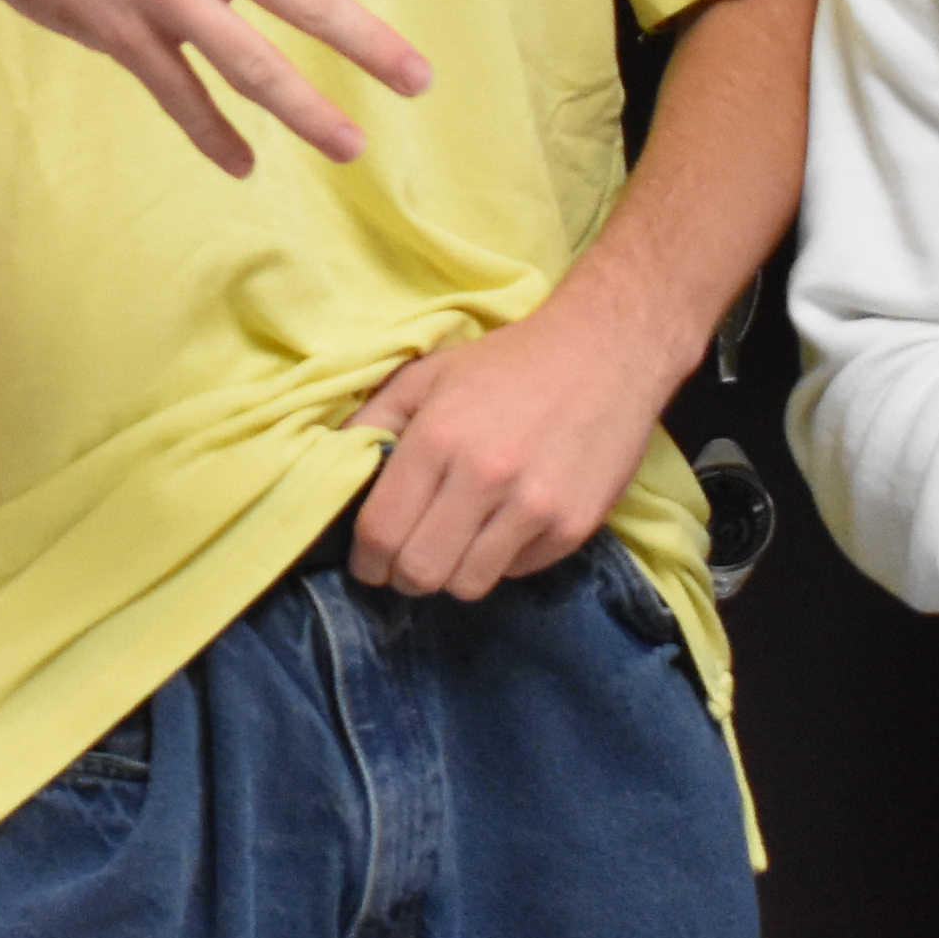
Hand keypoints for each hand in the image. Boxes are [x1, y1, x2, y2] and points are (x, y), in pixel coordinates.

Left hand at [344, 298, 682, 595]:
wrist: (607, 351)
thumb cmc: (508, 363)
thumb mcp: (427, 374)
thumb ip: (372, 420)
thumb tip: (332, 466)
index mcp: (438, 438)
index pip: (381, 532)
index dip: (366, 561)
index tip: (369, 563)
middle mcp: (485, 476)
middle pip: (420, 572)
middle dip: (404, 576)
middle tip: (409, 561)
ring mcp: (534, 506)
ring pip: (468, 585)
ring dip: (453, 574)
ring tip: (457, 544)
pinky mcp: (574, 526)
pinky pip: (516, 573)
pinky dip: (502, 560)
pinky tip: (506, 524)